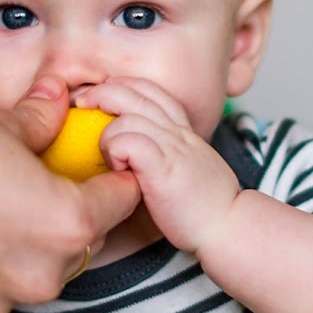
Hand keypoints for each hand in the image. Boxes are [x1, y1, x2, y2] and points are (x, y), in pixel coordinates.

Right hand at [0, 76, 141, 312]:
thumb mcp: (5, 125)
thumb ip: (43, 120)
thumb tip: (58, 99)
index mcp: (71, 223)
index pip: (121, 201)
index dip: (116, 178)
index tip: (107, 167)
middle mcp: (45, 271)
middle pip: (87, 239)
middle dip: (79, 212)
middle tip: (59, 182)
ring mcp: (4, 295)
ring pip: (46, 267)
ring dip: (40, 241)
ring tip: (12, 204)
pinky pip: (4, 284)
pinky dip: (1, 260)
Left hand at [75, 77, 240, 254]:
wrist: (229, 225)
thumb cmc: (204, 207)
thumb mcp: (185, 169)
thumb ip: (162, 156)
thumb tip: (129, 158)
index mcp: (181, 130)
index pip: (149, 90)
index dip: (120, 87)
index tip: (99, 103)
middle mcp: (177, 131)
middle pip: (134, 91)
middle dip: (101, 93)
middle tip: (82, 107)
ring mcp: (172, 147)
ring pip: (127, 114)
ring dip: (107, 132)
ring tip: (109, 157)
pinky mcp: (164, 167)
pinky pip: (129, 140)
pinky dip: (115, 149)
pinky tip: (119, 170)